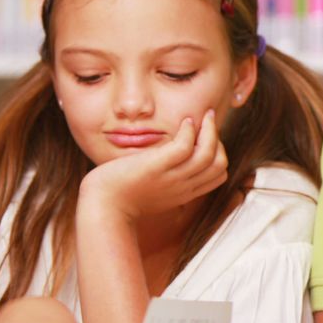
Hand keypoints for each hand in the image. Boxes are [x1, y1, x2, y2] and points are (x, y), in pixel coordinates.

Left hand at [79, 110, 227, 220]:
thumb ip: (168, 179)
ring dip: (210, 130)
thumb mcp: (155, 191)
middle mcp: (183, 186)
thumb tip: (172, 162)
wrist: (103, 207)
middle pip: (219, 164)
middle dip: (219, 140)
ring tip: (205, 115)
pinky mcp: (156, 167)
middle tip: (209, 122)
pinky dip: (189, 131)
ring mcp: (172, 178)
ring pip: (208, 154)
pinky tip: (184, 122)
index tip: (206, 140)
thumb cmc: (122, 197)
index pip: (219, 175)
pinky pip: (184, 147)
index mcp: (185, 193)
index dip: (218, 155)